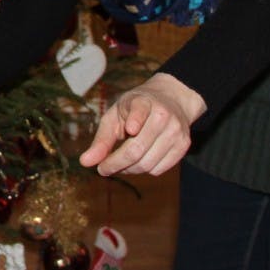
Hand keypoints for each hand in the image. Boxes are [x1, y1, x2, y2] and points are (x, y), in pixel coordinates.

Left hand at [79, 73, 205, 175]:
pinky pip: (159, 169)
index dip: (136, 120)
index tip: (130, 129)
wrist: (171, 99)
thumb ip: (102, 139)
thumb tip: (85, 162)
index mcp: (143, 101)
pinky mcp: (184, 145)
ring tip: (118, 164)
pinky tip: (136, 162)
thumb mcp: (115, 115)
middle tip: (102, 170)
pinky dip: (144, 170)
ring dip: (128, 170)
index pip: (140, 110)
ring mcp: (176, 131)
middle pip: (137, 149)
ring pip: (148, 163)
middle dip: (115, 164)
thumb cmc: (135, 109)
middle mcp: (163, 115)